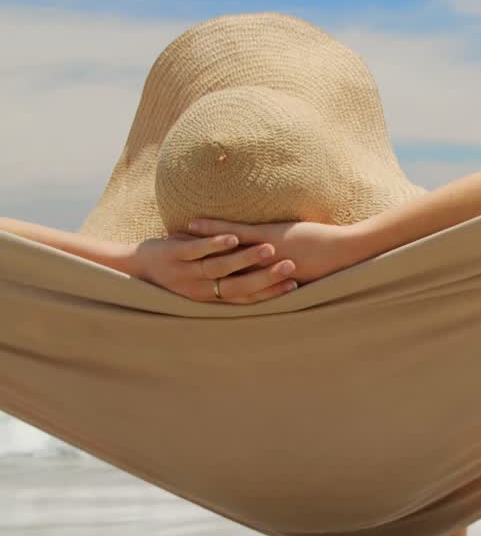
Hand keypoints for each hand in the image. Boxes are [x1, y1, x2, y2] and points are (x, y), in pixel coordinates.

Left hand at [133, 233, 298, 303]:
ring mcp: (186, 273)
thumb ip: (225, 282)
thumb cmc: (170, 275)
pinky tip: (231, 236)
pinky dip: (214, 244)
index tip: (295, 285)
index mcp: (211, 298)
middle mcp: (200, 289)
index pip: (247, 298)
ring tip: (269, 250)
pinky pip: (196, 251)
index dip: (271, 292)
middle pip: (239, 286)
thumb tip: (256, 276)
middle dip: (266, 277)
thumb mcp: (198, 285)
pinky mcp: (172, 256)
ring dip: (245, 259)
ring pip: (220, 268)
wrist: (130, 269)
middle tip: (291, 267)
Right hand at [186, 219, 357, 283]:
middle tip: (169, 268)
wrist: (347, 255)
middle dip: (194, 269)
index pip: (232, 287)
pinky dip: (211, 230)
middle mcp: (260, 274)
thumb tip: (280, 278)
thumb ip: (285, 279)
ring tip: (171, 244)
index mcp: (268, 284)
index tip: (190, 282)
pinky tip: (191, 224)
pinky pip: (233, 233)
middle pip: (219, 274)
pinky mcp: (267, 238)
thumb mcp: (302, 276)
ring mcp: (261, 255)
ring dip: (195, 248)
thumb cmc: (331, 266)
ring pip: (221, 254)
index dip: (211, 284)